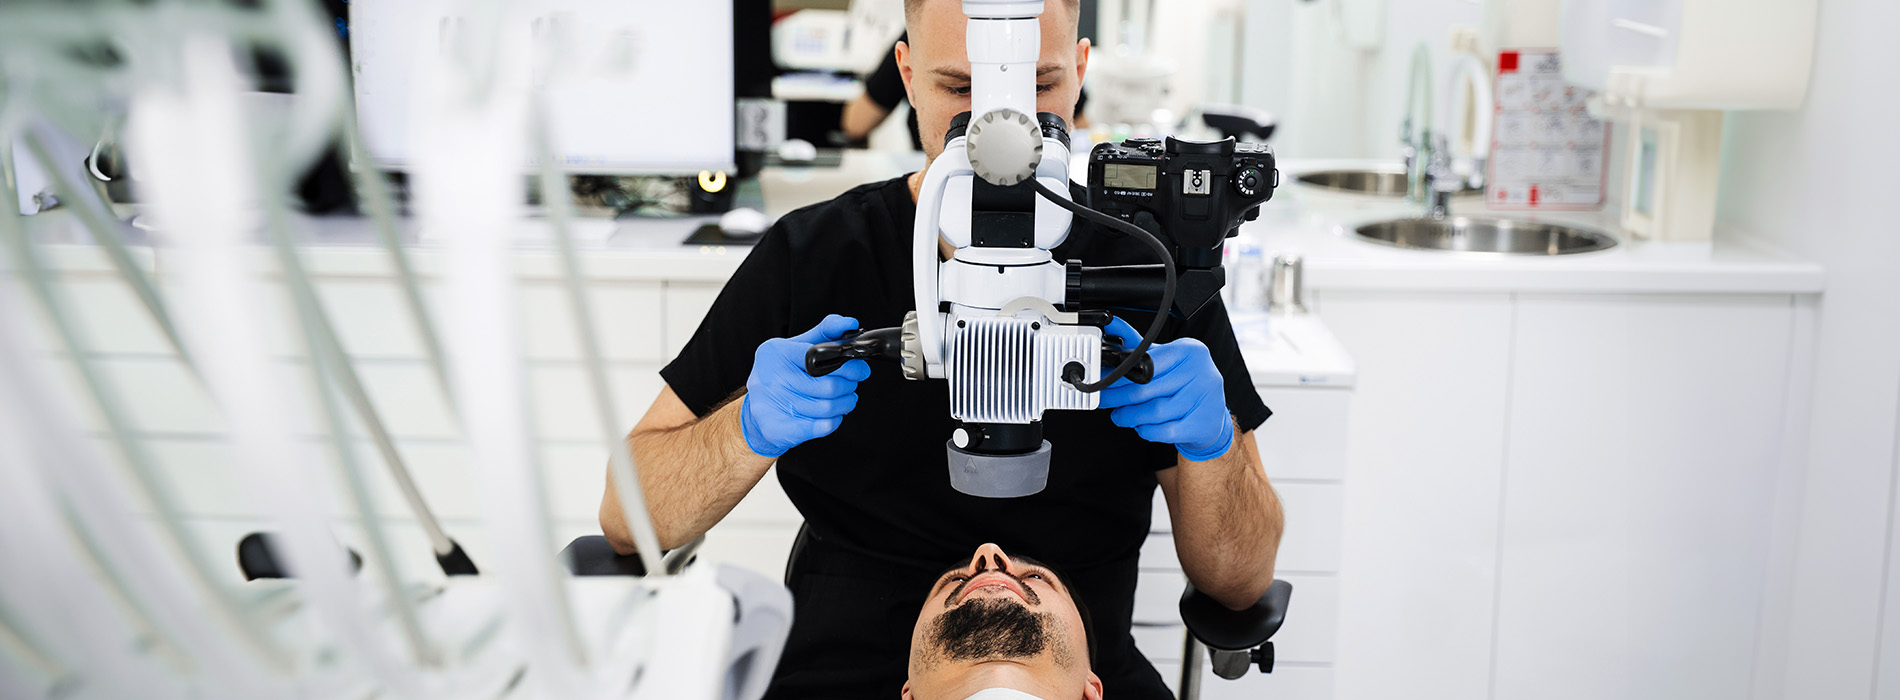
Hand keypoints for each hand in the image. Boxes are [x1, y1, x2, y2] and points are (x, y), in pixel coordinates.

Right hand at [741, 315, 871, 456]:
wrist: (757, 410)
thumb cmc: (782, 374)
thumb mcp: (797, 346)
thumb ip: (824, 332)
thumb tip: (850, 323)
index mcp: (775, 352)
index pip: (820, 358)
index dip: (847, 366)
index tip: (860, 369)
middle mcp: (769, 377)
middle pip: (827, 386)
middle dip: (849, 386)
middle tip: (853, 385)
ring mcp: (770, 404)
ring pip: (826, 408)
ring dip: (844, 404)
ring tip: (846, 400)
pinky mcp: (776, 427)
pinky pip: (818, 427)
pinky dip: (832, 421)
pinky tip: (832, 415)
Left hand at [1098, 316, 1234, 460]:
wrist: (1211, 414)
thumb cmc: (1184, 383)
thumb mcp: (1165, 360)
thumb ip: (1138, 346)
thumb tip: (1111, 324)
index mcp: (1189, 350)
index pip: (1145, 363)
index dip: (1118, 375)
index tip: (1102, 380)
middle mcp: (1201, 371)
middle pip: (1146, 388)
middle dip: (1117, 397)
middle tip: (1104, 400)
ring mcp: (1205, 399)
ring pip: (1154, 412)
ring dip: (1130, 417)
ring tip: (1121, 415)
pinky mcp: (1203, 424)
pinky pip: (1164, 431)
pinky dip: (1147, 430)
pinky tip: (1141, 426)